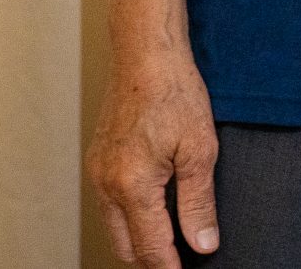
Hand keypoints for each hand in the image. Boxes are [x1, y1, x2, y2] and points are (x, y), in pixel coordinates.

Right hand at [87, 47, 221, 265]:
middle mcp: (106, 184)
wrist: (145, 53)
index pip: (151, 247)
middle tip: (181, 259)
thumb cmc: (175, 92)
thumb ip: (199, 203)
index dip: (170, 267)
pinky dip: (129, 217)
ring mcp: (97, 172)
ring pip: (114, 227)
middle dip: (152, 259)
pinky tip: (153, 209)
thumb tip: (203, 244)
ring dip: (139, 239)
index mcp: (133, 185)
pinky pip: (109, 204)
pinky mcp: (97, 160)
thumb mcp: (200, 149)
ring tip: (172, 239)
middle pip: (126, 246)